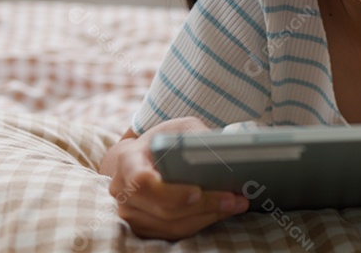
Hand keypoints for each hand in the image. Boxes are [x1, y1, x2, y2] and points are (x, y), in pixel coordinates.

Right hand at [106, 117, 251, 239]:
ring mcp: (131, 213)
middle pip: (164, 209)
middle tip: (234, 198)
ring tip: (236, 204)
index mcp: (128, 161)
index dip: (170, 192)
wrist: (145, 157)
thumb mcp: (181, 128)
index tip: (197, 191)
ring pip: (173, 225)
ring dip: (208, 216)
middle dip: (203, 205)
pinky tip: (222, 210)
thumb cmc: (164, 141)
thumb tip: (224, 153)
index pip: (143, 183)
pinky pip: (175, 233)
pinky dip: (202, 222)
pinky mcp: (144, 227)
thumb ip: (197, 138)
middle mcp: (123, 190)